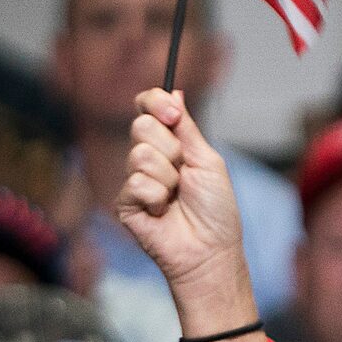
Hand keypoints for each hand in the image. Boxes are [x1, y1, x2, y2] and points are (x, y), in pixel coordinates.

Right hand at [116, 90, 251, 307]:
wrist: (210, 250)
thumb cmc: (216, 211)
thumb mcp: (208, 160)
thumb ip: (187, 127)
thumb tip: (174, 91)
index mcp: (171, 144)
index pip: (148, 107)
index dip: (155, 103)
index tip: (172, 113)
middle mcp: (150, 158)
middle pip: (141, 126)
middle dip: (171, 148)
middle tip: (184, 172)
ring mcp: (135, 180)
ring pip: (140, 154)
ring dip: (168, 178)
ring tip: (176, 198)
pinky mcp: (125, 203)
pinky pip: (136, 183)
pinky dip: (157, 197)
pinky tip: (163, 212)